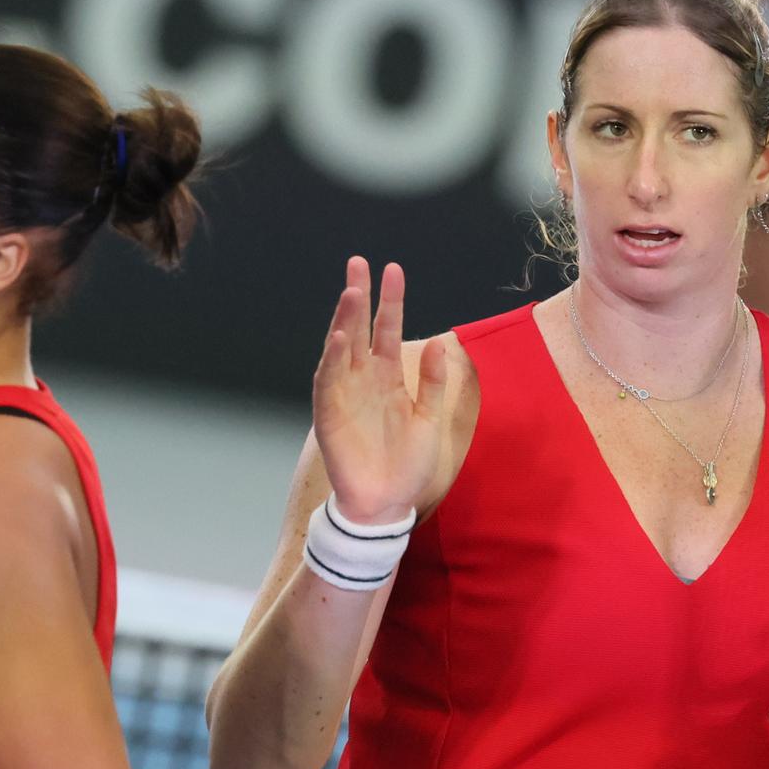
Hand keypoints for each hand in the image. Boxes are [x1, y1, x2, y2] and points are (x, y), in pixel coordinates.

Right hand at [311, 257, 451, 523]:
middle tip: (358, 263)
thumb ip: (434, 382)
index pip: (387, 330)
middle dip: (359, 296)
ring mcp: (344, 395)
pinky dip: (332, 360)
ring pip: (341, 350)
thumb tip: (440, 344)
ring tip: (352, 292)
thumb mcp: (431, 418)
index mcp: (388, 378)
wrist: (387, 504)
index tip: (392, 269)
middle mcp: (363, 380)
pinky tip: (339, 338)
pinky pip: (328, 382)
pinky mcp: (328, 415)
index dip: (390, 301)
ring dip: (344, 321)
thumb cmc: (407, 464)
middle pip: (358, 329)